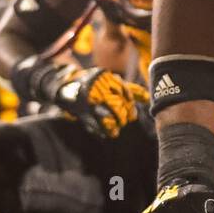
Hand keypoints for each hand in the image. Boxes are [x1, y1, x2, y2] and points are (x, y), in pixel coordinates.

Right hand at [32, 63, 146, 137]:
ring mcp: (87, 98)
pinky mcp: (80, 110)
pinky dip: (101, 130)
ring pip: (104, 113)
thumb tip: (148, 98)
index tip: (132, 115)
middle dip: (122, 114)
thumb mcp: (111, 83)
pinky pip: (93, 122)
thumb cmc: (95, 84)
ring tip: (118, 129)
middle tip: (126, 121)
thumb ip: (129, 89)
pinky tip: (108, 135)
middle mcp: (96, 86)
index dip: (130, 104)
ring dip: (113, 124)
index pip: (122, 90)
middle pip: (114, 103)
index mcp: (105, 77)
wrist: (65, 85)